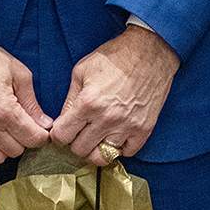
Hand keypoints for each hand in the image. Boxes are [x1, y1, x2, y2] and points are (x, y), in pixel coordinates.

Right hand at [0, 16, 49, 164]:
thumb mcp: (18, 73)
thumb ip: (32, 102)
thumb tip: (44, 122)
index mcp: (4, 110)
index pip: (31, 139)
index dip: (41, 136)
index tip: (41, 129)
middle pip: (15, 151)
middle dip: (23, 140)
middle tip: (22, 125)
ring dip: (4, 147)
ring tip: (5, 130)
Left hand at [51, 24, 178, 159]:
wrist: (150, 52)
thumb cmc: (115, 57)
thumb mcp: (82, 71)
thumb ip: (70, 99)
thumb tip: (63, 121)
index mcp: (87, 103)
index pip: (62, 136)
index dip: (59, 134)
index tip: (64, 129)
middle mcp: (107, 119)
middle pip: (80, 150)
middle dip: (75, 142)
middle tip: (80, 132)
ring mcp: (127, 126)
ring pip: (101, 157)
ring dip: (95, 148)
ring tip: (96, 137)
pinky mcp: (143, 130)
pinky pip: (126, 153)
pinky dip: (118, 148)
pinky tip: (115, 135)